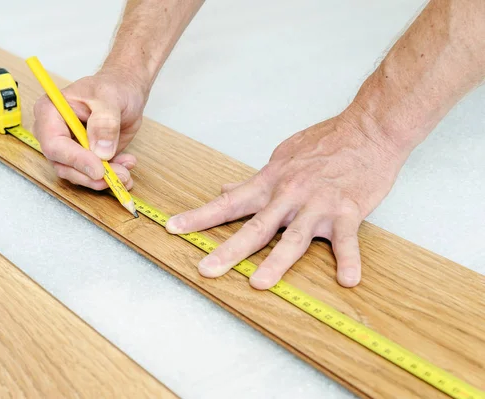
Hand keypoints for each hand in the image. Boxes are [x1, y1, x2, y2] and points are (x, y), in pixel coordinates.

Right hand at [32, 67, 148, 189]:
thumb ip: (105, 121)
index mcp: (50, 112)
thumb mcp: (110, 98)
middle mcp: (55, 133)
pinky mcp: (85, 158)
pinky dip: (111, 176)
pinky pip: (93, 175)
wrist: (125, 91)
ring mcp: (69, 148)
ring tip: (126, 171)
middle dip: (91, 175)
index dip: (76, 160)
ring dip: (103, 179)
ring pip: (78, 175)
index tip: (99, 169)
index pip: (54, 144)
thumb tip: (101, 150)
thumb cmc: (112, 87)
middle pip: (63, 165)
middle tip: (118, 175)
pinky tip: (126, 166)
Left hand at [166, 110, 407, 288]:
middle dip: (229, 249)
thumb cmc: (325, 142)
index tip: (173, 227)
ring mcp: (318, 204)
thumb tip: (227, 188)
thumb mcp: (282, 156)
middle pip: (256, 226)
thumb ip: (254, 179)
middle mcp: (289, 195)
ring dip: (276, 261)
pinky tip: (347, 280)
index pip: (228, 203)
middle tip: (207, 269)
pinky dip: (348, 260)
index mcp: (271, 182)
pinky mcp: (349, 210)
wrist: (367, 129)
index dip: (199, 216)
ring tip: (258, 283)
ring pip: (294, 237)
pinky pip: (348, 240)